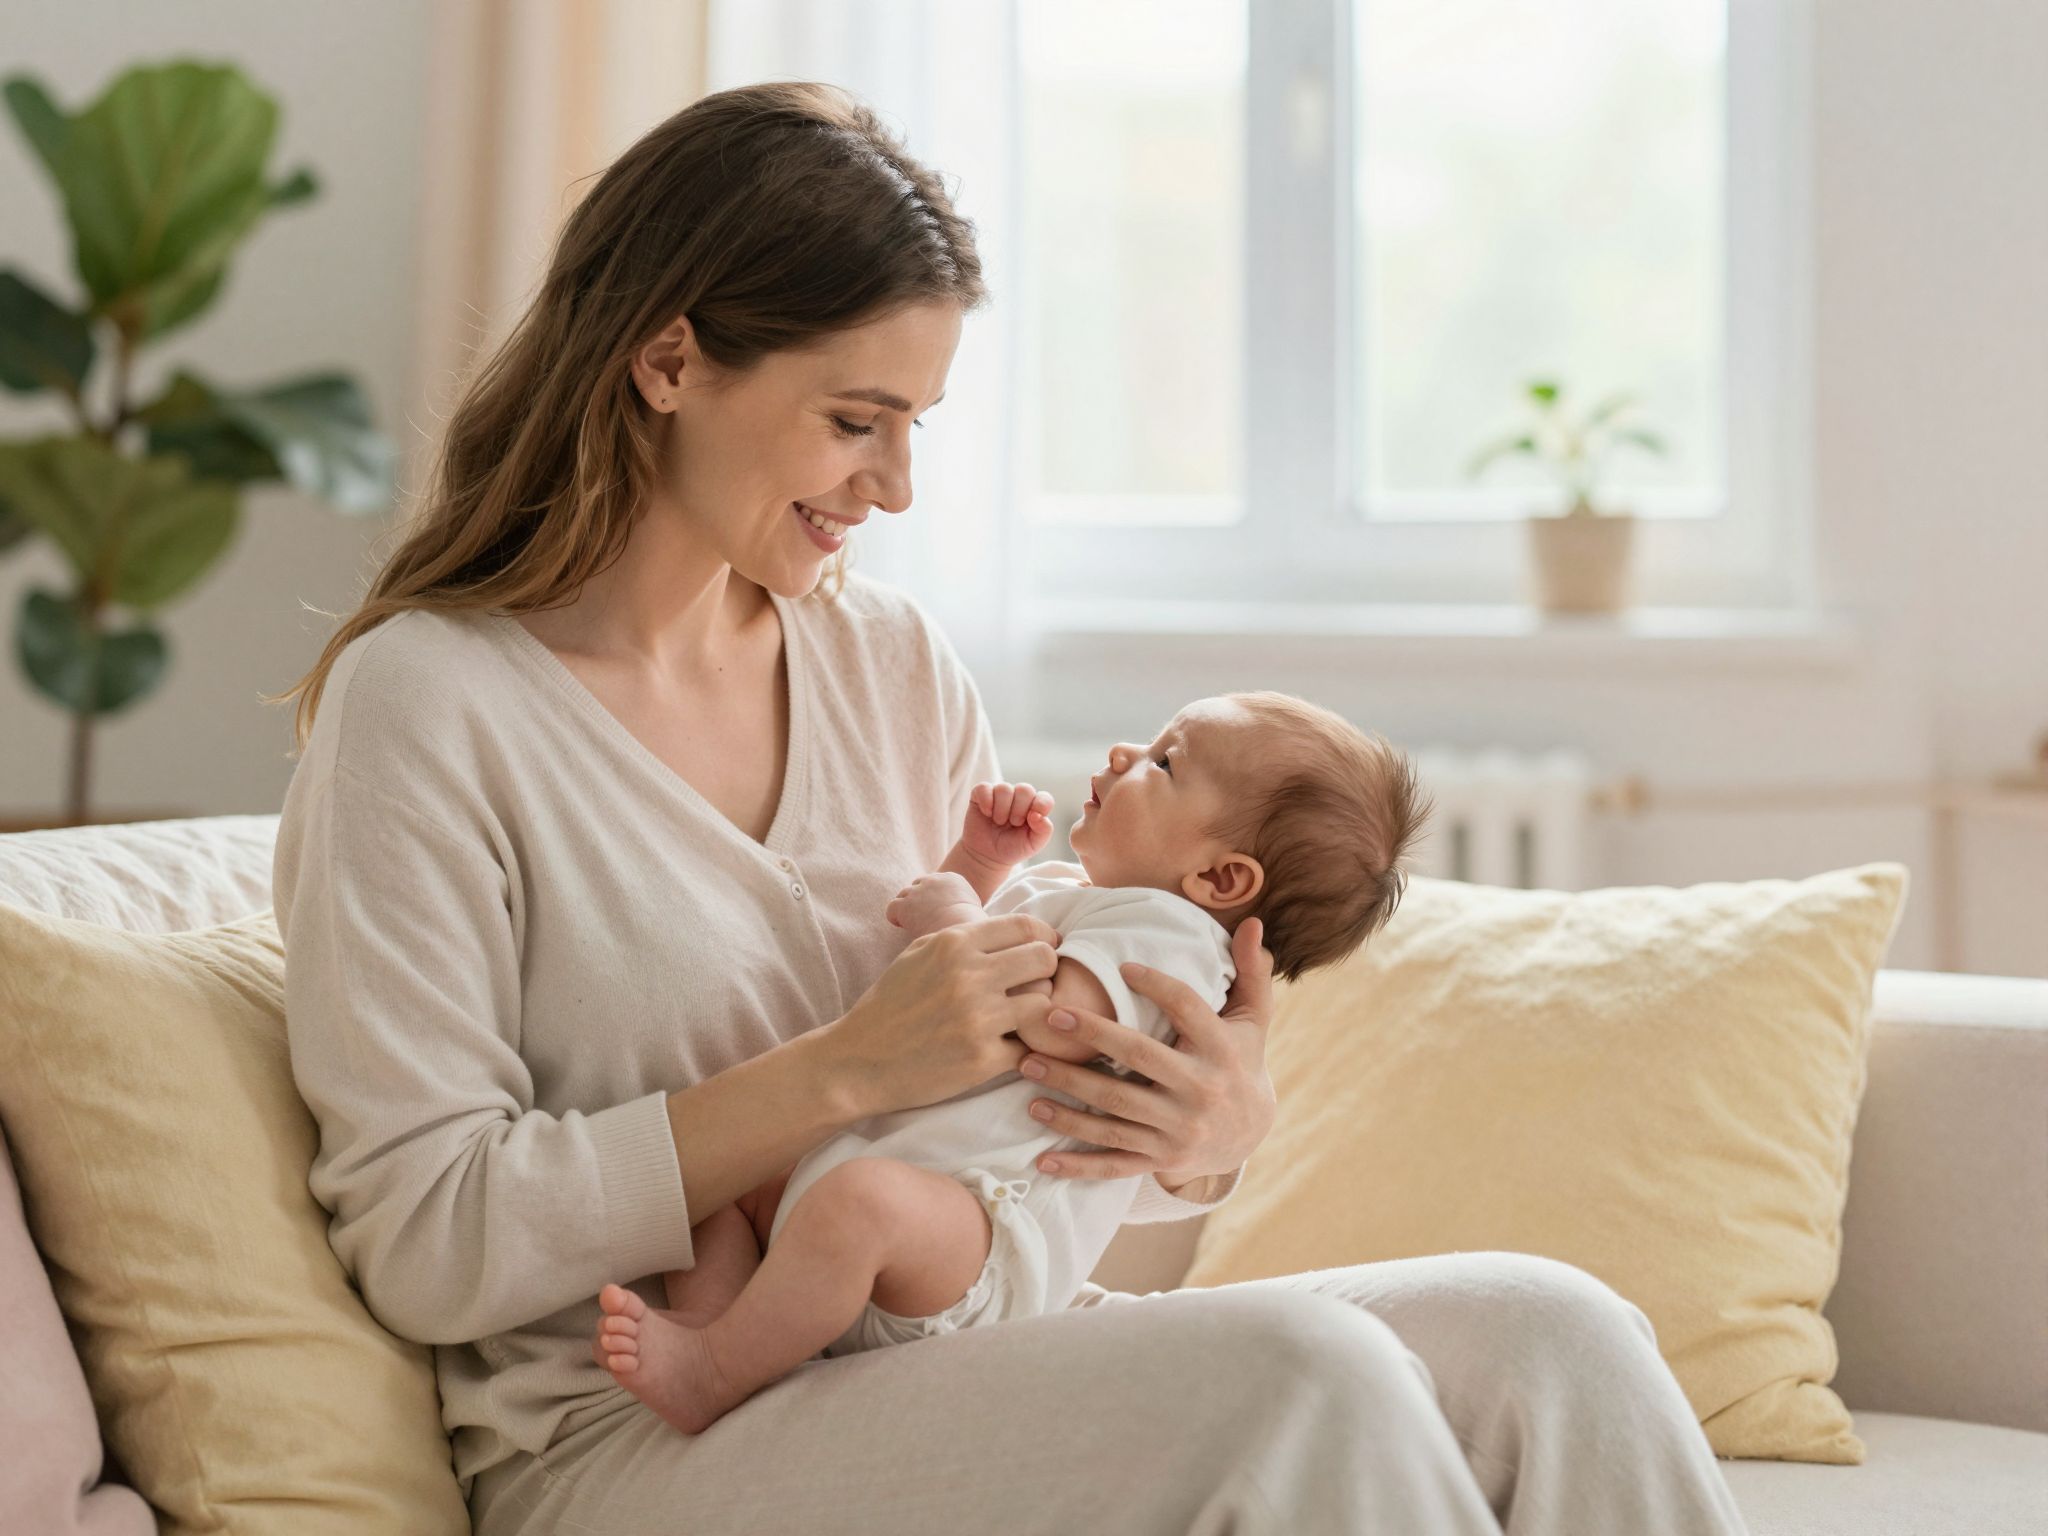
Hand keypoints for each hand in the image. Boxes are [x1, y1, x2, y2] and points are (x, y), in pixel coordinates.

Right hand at [821, 915, 1058, 1115]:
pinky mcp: (982, 1059)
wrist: (858, 1061)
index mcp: (954, 944)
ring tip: (1023, 1018)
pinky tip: (1009, 1048)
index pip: (1026, 926)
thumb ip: (963, 938)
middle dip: (1047, 971)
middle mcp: (969, 976)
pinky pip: (1029, 1047)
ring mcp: (978, 1019)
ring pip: (1045, 1003)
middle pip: (1045, 959)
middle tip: (1036, 985)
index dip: (1044, 937)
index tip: (1045, 951)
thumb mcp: (919, 954)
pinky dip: (1024, 1049)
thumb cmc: (890, 1005)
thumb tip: (1011, 930)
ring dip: (1039, 1011)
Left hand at [886, 870, 981, 936]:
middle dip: (918, 900)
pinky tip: (904, 926)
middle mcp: (932, 880)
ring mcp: (917, 891)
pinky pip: (892, 907)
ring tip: (914, 924)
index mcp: (951, 878)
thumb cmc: (971, 924)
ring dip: (907, 908)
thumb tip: (956, 907)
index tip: (937, 909)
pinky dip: (895, 917)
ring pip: (903, 895)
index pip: (934, 882)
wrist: (961, 928)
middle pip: (917, 885)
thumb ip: (961, 900)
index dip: (932, 897)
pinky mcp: (904, 905)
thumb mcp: (972, 904)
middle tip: (923, 917)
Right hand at [962, 780, 1054, 869]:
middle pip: (1025, 789)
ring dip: (1001, 810)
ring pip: (1004, 788)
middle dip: (1019, 811)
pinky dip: (986, 802)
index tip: (1031, 820)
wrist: (987, 856)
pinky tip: (987, 814)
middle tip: (1013, 824)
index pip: (1044, 797)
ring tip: (999, 822)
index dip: (1040, 806)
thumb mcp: (1033, 844)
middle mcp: (1019, 797)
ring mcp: (1000, 794)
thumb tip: (1038, 815)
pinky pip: (984, 788)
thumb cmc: (1012, 848)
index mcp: (1035, 806)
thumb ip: (1044, 830)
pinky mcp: (981, 794)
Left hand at [1016, 917, 1277, 1187]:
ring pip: (1115, 1114)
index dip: (1156, 984)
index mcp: (1220, 1049)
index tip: (1122, 966)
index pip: (1187, 1009)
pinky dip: (1077, 1163)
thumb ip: (1250, 970)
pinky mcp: (1160, 1161)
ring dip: (1068, 1094)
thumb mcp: (1254, 1018)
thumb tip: (1252, 921)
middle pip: (1137, 1060)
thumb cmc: (1241, 1061)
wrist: (1251, 1134)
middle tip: (1047, 1017)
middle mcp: (1199, 1091)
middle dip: (1090, 1038)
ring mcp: (1178, 1131)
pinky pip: (1114, 1163)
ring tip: (1028, 1070)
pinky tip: (1041, 1156)